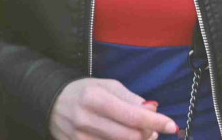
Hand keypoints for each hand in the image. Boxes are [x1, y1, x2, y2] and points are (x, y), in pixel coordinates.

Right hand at [49, 77, 177, 138]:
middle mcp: (86, 119)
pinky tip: (121, 138)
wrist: (50, 103)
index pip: (131, 115)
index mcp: (94, 97)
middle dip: (147, 134)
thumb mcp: (105, 86)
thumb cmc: (83, 92)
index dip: (155, 121)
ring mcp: (80, 138)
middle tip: (151, 129)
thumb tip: (153, 109)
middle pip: (130, 137)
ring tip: (137, 133)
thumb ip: (130, 98)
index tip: (171, 125)